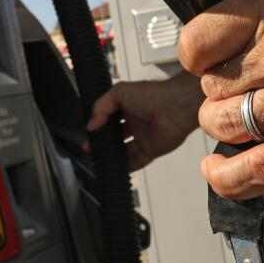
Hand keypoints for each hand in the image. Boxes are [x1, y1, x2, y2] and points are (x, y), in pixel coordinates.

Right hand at [86, 71, 203, 170]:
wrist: (175, 107)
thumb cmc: (152, 95)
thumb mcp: (119, 92)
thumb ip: (101, 106)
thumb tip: (91, 124)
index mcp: (128, 107)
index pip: (109, 118)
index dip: (98, 125)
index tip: (88, 133)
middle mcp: (135, 122)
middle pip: (115, 136)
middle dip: (103, 143)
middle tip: (90, 149)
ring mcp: (143, 137)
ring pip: (124, 150)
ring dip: (113, 156)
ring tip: (99, 161)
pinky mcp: (151, 150)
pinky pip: (137, 161)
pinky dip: (127, 167)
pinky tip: (115, 170)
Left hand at [178, 0, 263, 199]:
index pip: (194, 44)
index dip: (194, 47)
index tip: (206, 48)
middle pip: (210, 86)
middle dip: (215, 80)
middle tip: (234, 73)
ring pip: (227, 127)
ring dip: (224, 121)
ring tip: (239, 109)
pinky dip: (231, 177)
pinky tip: (219, 171)